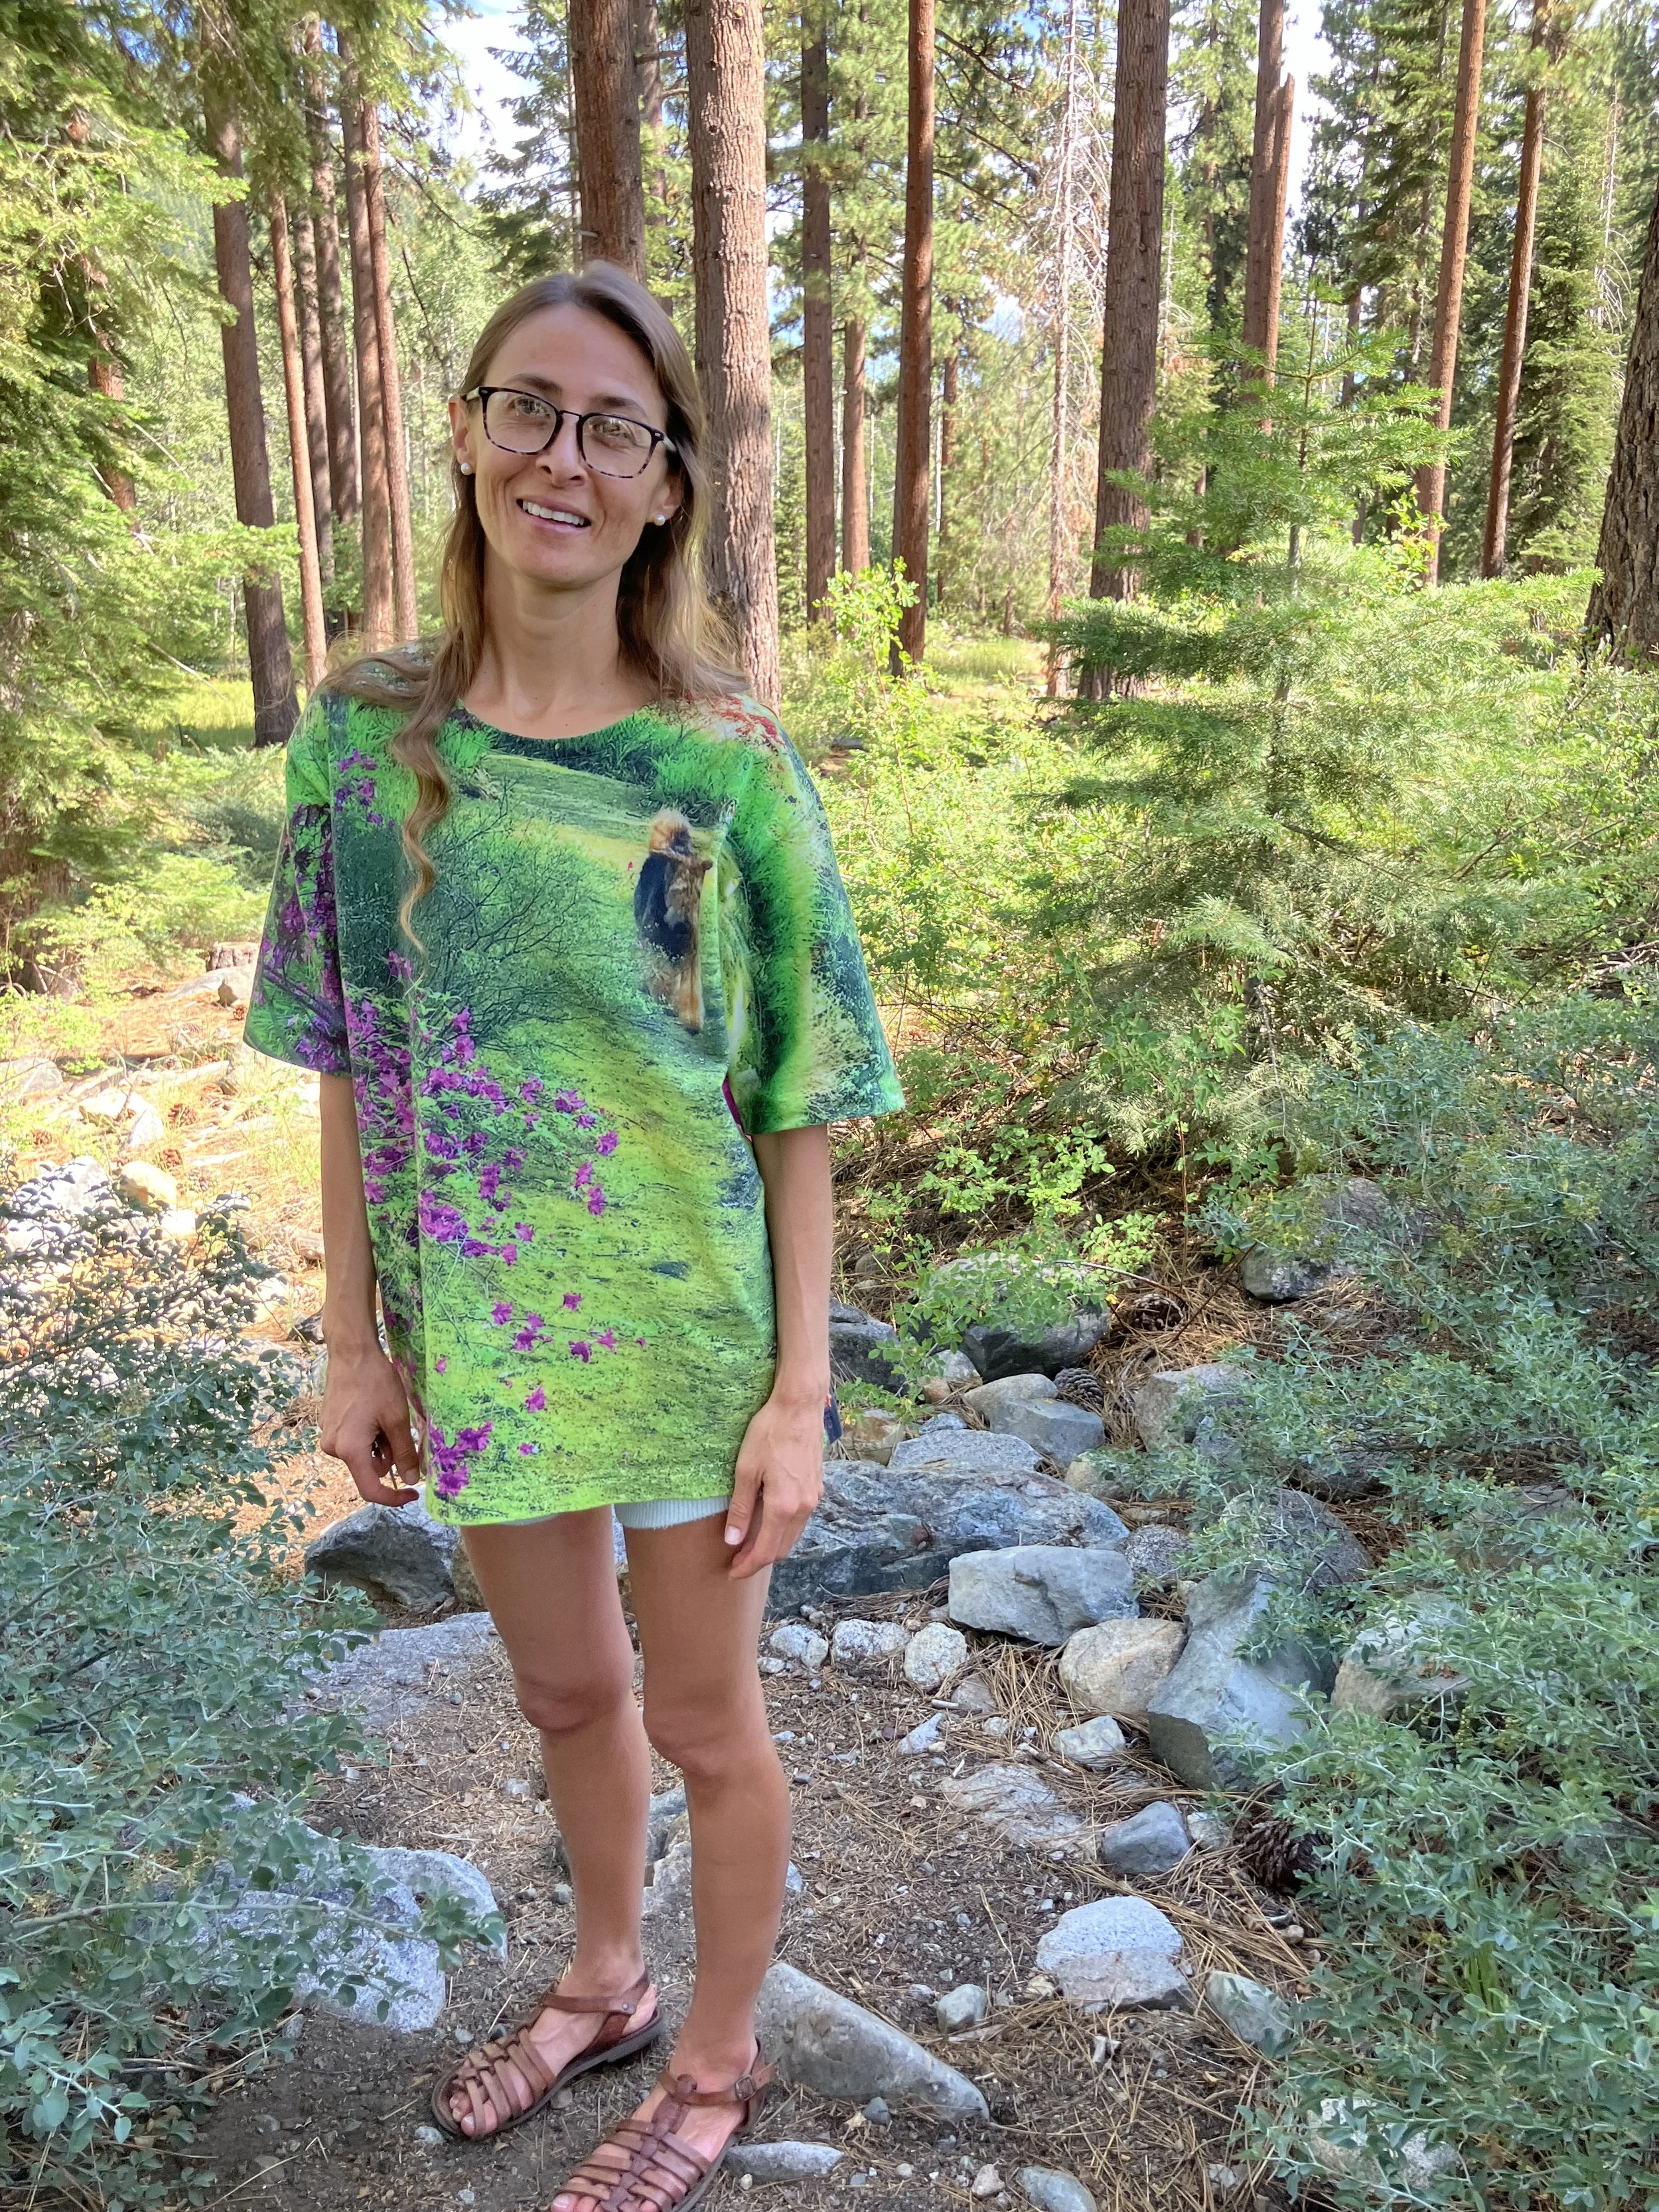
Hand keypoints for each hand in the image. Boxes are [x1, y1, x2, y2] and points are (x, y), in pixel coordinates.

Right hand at [319, 1346, 421, 1506]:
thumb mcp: (397, 1419)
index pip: (371, 1489)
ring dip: (377, 1444)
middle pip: (368, 1468)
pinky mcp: (327, 1425)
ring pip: (362, 1454)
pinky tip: (370, 1410)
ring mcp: (327, 1436)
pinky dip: (366, 1434)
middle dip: (387, 1455)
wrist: (351, 1353)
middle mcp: (333, 1448)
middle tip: (397, 1427)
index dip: (393, 1497)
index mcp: (350, 1450)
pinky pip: (352, 1442)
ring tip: (382, 1414)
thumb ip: (404, 1453)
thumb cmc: (376, 1383)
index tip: (413, 1492)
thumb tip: (412, 1479)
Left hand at [724, 1388, 825, 1578]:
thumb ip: (740, 1508)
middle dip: (758, 1560)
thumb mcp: (745, 1470)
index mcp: (783, 1507)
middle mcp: (803, 1508)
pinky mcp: (817, 1489)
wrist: (799, 1407)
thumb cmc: (768, 1433)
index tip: (731, 1572)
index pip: (764, 1552)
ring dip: (772, 1546)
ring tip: (748, 1545)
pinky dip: (783, 1531)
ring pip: (792, 1537)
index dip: (747, 1566)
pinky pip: (800, 1521)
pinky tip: (768, 1523)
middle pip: (781, 1549)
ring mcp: (813, 1499)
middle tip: (736, 1560)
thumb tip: (732, 1541)